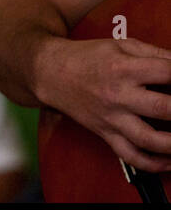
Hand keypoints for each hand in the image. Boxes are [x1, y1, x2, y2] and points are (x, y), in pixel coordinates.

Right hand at [41, 37, 170, 170]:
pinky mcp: (105, 132)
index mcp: (123, 68)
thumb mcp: (122, 45)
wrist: (49, 72)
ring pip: (148, 139)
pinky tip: (168, 161)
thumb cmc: (88, 57)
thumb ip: (156, 53)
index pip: (168, 72)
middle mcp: (118, 95)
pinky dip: (152, 164)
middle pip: (163, 108)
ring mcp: (111, 117)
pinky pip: (130, 155)